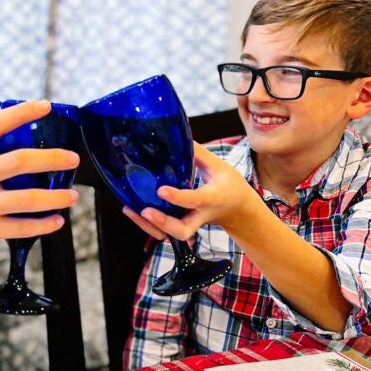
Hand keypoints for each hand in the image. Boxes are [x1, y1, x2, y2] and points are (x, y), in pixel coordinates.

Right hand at [0, 100, 79, 300]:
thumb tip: (16, 154)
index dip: (22, 112)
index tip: (45, 106)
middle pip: (21, 161)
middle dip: (54, 158)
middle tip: (72, 159)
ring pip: (29, 198)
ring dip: (56, 197)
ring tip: (71, 195)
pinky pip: (23, 227)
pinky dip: (44, 224)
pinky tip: (55, 221)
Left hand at [125, 142, 257, 240]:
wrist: (239, 211)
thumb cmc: (229, 186)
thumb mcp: (219, 166)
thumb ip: (198, 153)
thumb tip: (177, 134)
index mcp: (211, 198)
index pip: (194, 200)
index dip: (177, 197)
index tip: (161, 190)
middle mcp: (200, 215)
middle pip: (183, 230)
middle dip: (164, 224)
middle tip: (146, 212)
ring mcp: (191, 224)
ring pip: (170, 235)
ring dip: (150, 227)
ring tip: (131, 210)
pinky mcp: (182, 227)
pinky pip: (165, 233)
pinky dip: (148, 226)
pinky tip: (132, 211)